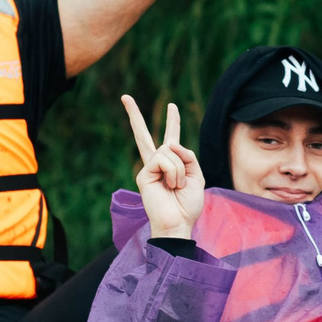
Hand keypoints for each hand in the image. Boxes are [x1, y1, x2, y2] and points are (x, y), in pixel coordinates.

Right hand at [122, 94, 204, 239]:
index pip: (171, 139)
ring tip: (177, 186)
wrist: (178, 223)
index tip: (172, 106)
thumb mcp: (197, 176)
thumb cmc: (187, 205)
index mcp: (171, 164)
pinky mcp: (143, 174)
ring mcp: (148, 168)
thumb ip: (187, 156)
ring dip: (180, 169)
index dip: (173, 122)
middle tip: (125, 97)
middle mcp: (157, 164)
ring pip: (169, 151)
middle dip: (134, 115)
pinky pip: (164, 160)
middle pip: (143, 136)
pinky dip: (174, 172)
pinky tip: (171, 186)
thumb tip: (171, 144)